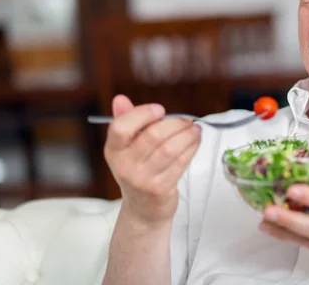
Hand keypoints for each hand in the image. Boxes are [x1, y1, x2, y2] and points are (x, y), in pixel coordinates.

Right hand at [104, 95, 201, 228]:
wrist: (143, 209)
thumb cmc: (139, 170)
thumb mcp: (127, 147)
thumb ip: (126, 121)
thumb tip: (120, 98)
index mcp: (113, 150)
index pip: (121, 127)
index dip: (142, 114)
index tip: (160, 110)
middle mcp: (124, 165)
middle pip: (152, 135)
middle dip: (175, 123)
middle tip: (187, 120)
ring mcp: (142, 179)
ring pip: (170, 148)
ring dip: (187, 135)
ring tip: (195, 129)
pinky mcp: (160, 189)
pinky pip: (180, 162)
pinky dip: (191, 148)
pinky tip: (195, 142)